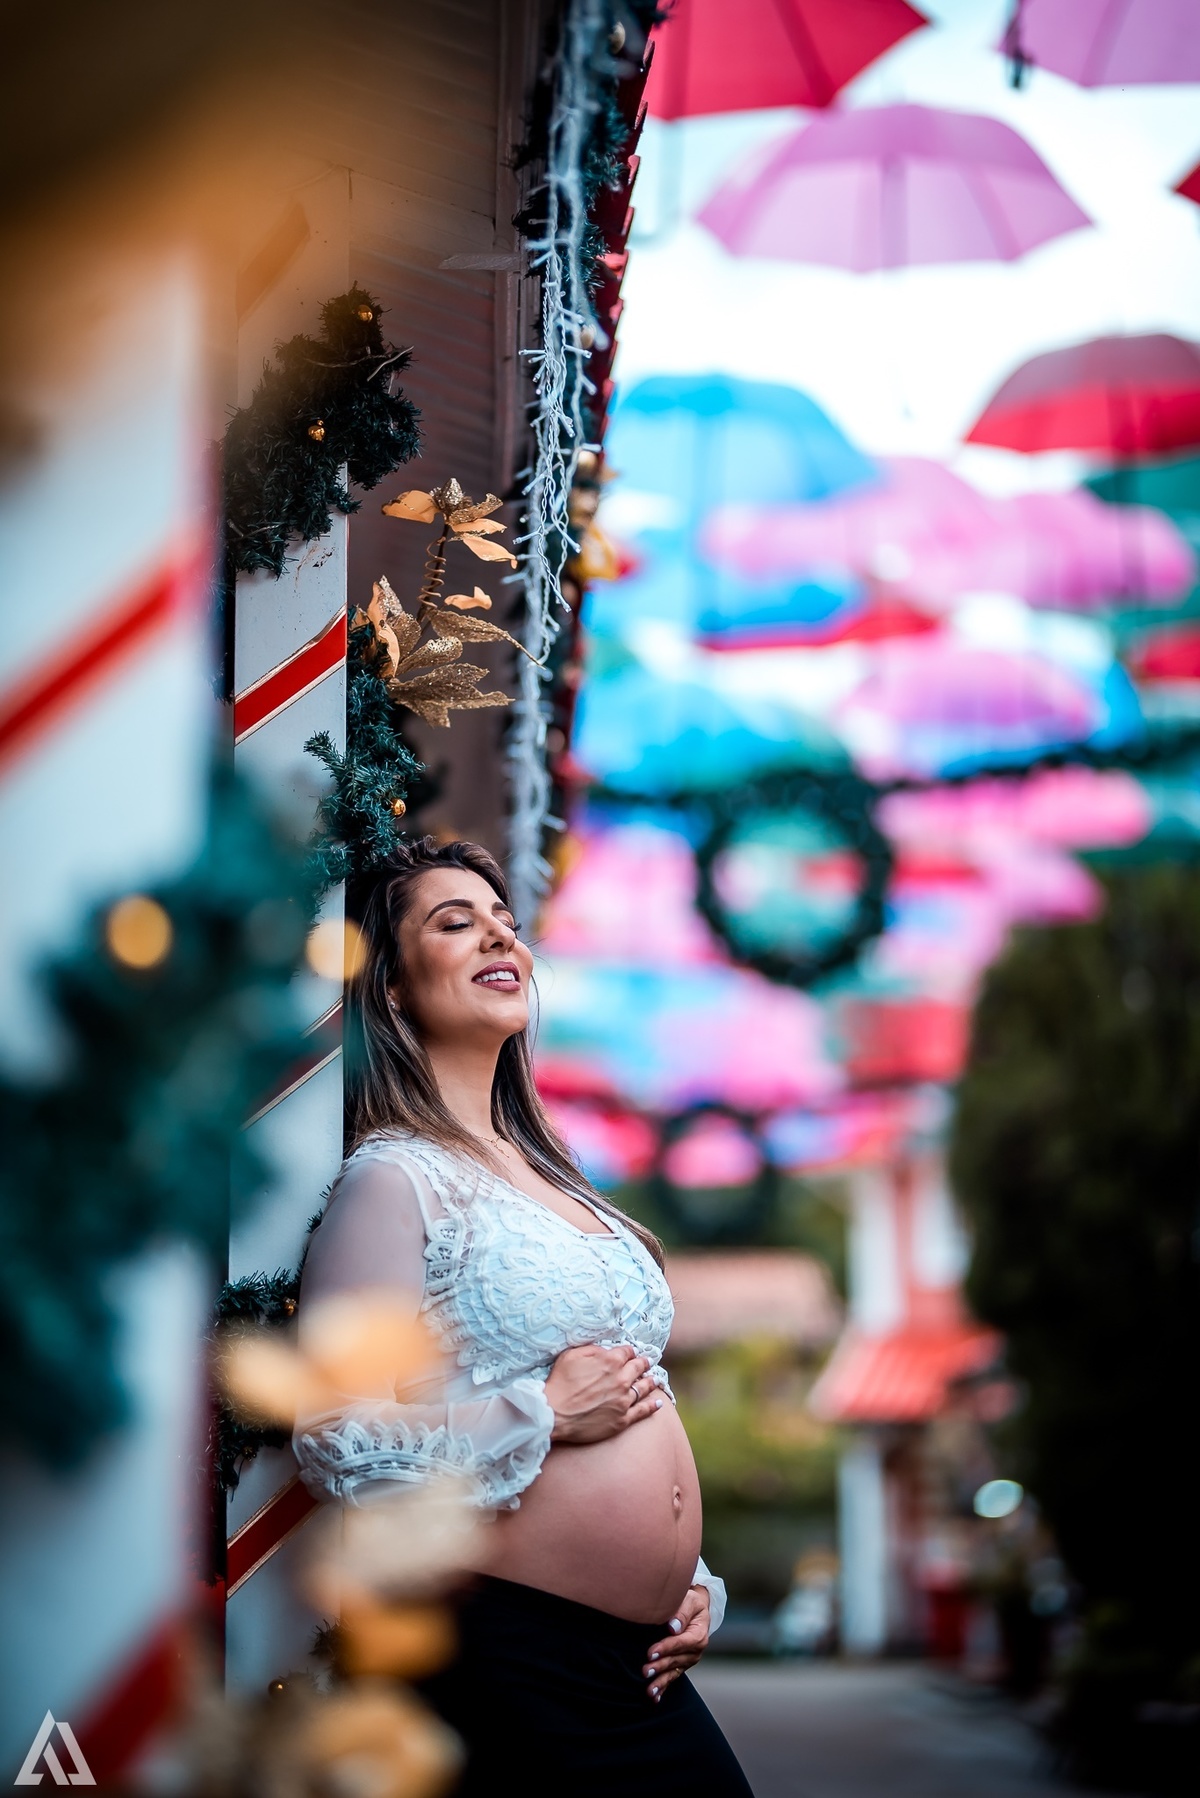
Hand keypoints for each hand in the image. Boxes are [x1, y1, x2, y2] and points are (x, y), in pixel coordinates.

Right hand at [545, 1344, 662, 1444]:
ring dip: (651, 1381)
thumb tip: (606, 1349)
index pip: (627, 1352)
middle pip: (639, 1368)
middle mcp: (621, 1379)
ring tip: (655, 1379)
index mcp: (610, 1361)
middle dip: (643, 1363)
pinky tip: (659, 1402)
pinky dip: (653, 1406)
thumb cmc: (560, 1383)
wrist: (554, 1413)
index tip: (630, 1353)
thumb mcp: (572, 1355)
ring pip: (644, 1388)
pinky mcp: (622, 1419)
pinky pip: (643, 1411)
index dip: (629, 1351)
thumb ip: (593, 1349)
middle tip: (648, 1362)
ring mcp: (623, 1400)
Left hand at [644, 1585, 710, 1703]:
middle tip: (645, 1671)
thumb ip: (682, 1612)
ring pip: (673, 1672)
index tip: (651, 1652)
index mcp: (698, 1634)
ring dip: (661, 1681)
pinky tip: (654, 1697)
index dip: (666, 1648)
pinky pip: (673, 1677)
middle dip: (659, 1666)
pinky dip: (664, 1687)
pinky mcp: (681, 1665)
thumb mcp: (690, 1600)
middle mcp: (695, 1650)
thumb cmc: (690, 1602)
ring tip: (649, 1690)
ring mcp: (688, 1660)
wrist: (696, 1609)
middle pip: (675, 1660)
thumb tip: (673, 1627)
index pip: (681, 1643)